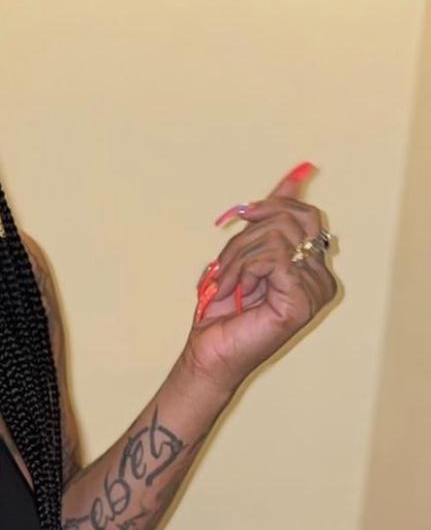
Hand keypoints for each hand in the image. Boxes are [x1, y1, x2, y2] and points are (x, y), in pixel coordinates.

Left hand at [180, 162, 337, 397]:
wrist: (207, 354)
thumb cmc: (222, 312)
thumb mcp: (245, 253)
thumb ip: (271, 218)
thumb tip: (297, 175)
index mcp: (313, 267)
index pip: (304, 214)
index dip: (272, 206)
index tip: (244, 212)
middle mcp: (321, 279)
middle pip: (292, 219)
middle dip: (247, 235)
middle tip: (224, 264)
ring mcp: (315, 291)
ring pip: (278, 236)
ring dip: (238, 257)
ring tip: (225, 284)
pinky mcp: (301, 301)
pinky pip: (273, 258)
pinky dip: (243, 270)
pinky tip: (234, 292)